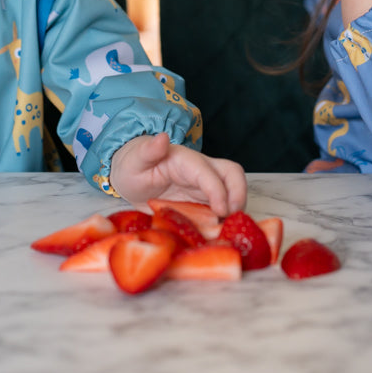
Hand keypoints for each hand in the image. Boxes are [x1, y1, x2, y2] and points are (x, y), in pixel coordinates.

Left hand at [109, 132, 246, 217]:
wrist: (132, 176)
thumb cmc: (134, 166)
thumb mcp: (135, 160)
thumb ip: (148, 150)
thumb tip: (162, 137)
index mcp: (185, 160)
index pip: (208, 172)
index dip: (218, 190)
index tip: (220, 211)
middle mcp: (201, 170)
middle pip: (232, 173)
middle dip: (239, 194)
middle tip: (232, 219)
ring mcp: (204, 186)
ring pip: (233, 190)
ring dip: (235, 209)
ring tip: (227, 230)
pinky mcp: (203, 201)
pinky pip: (222, 208)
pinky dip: (225, 220)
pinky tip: (218, 235)